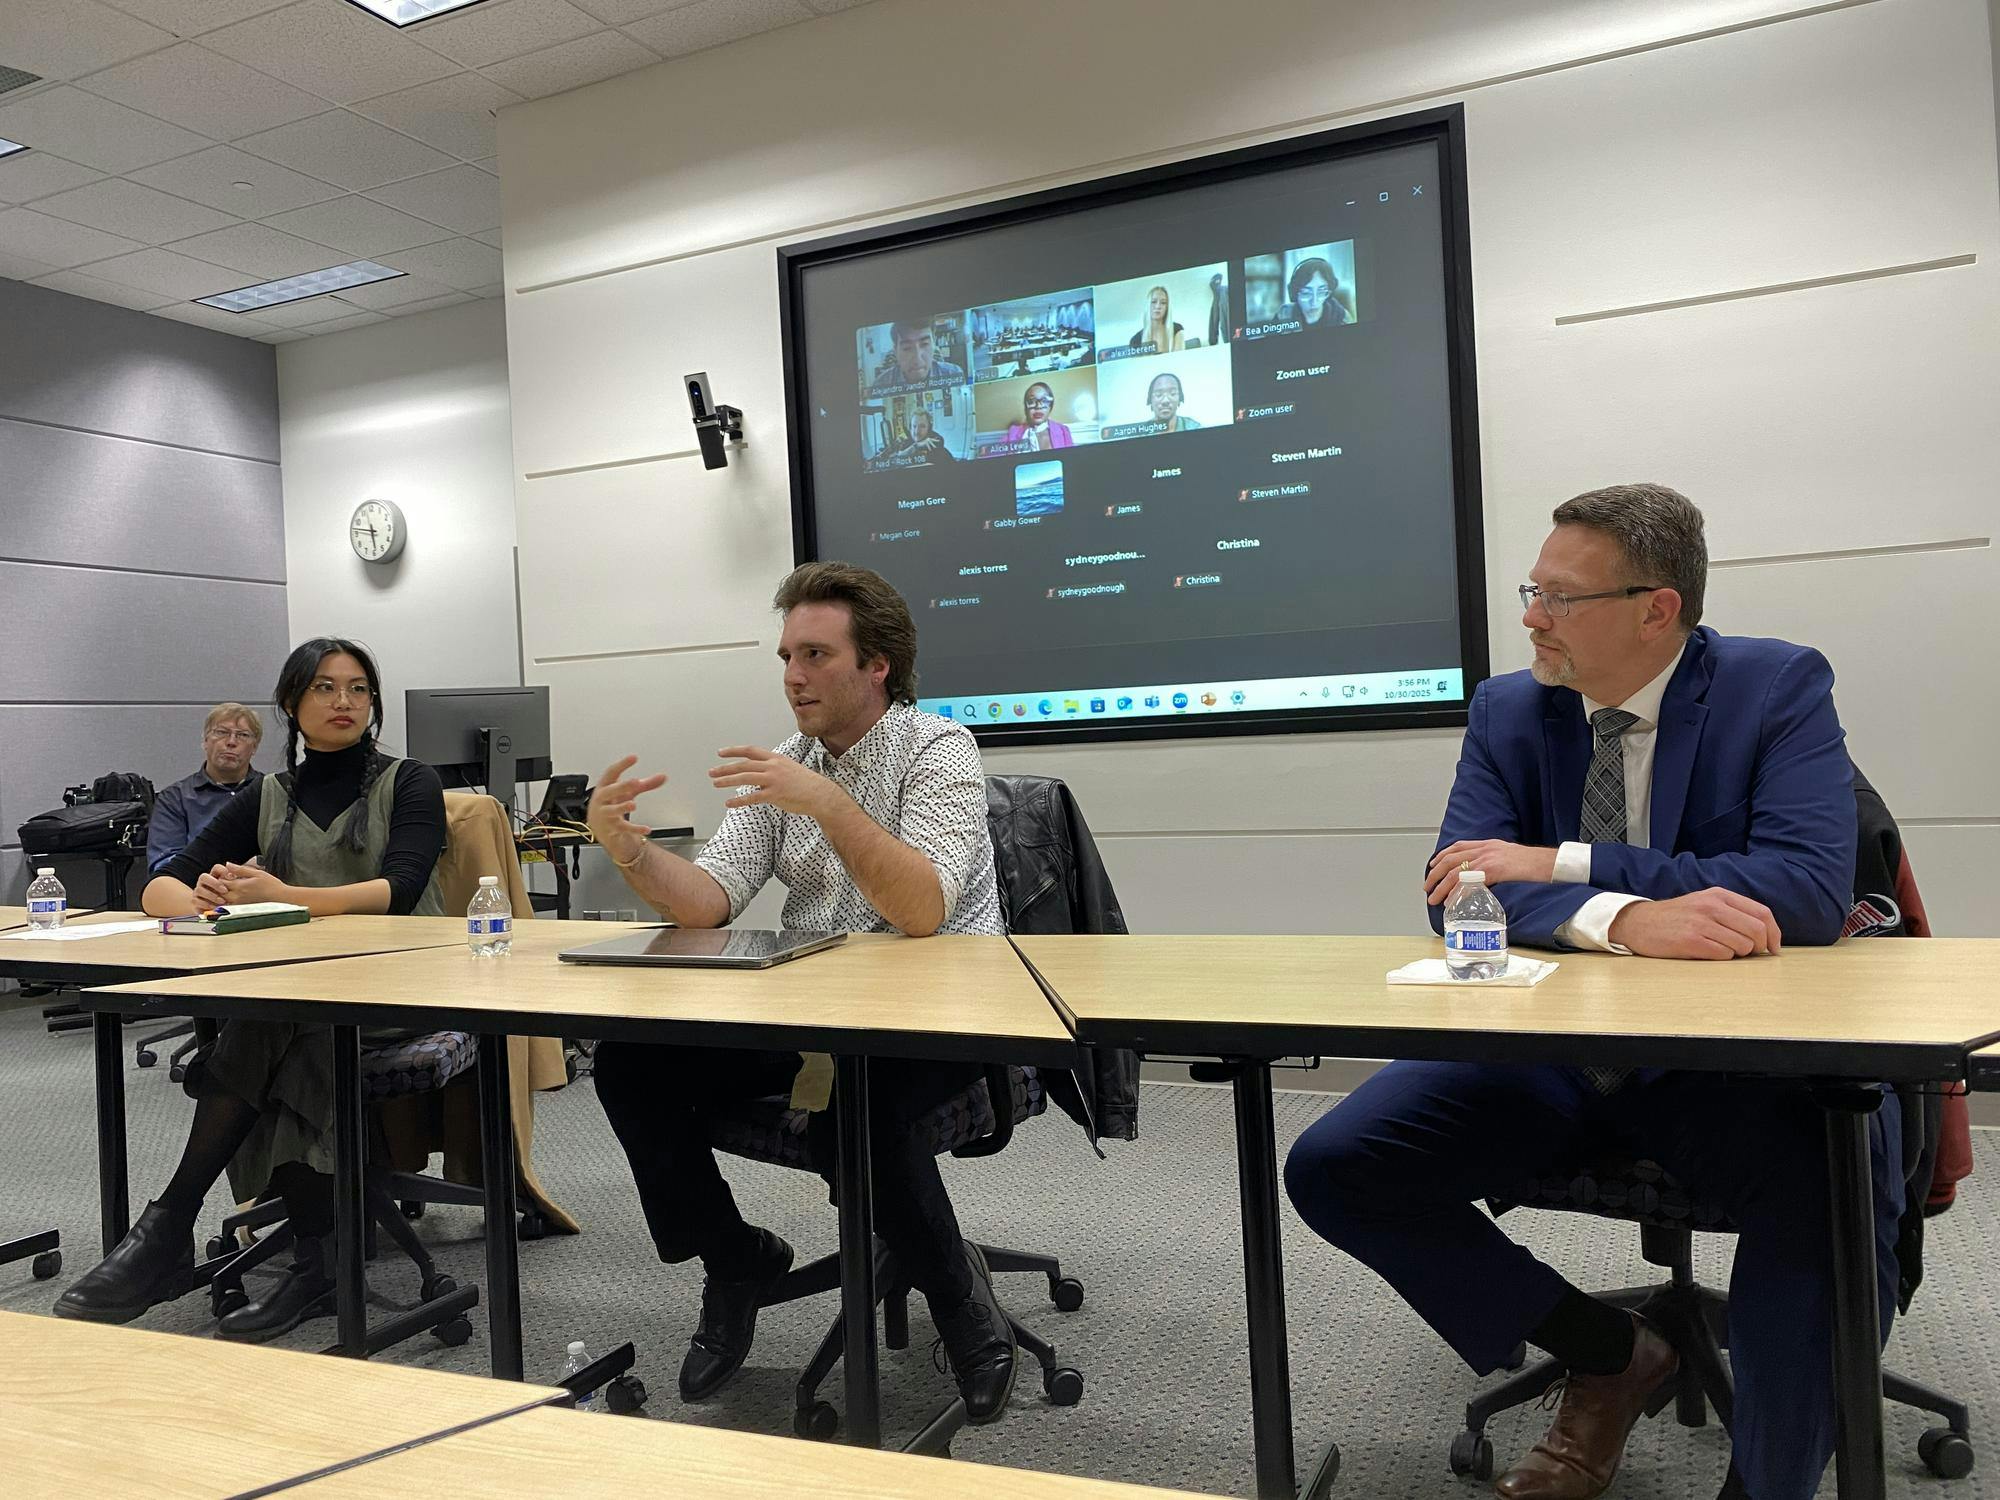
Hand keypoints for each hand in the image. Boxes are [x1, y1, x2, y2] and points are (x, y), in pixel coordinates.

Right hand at [193, 866, 232, 909]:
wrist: (216, 908)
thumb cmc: (229, 896)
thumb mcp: (234, 887)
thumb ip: (235, 879)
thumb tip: (232, 875)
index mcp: (215, 876)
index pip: (216, 868)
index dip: (222, 870)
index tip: (231, 877)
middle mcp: (204, 882)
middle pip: (204, 877)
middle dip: (214, 883)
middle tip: (225, 891)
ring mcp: (198, 891)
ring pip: (199, 890)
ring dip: (211, 896)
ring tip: (222, 901)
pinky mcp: (195, 901)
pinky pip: (196, 901)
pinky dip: (206, 904)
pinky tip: (215, 907)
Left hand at [217, 862, 289, 905]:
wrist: (280, 898)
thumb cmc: (271, 885)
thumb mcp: (256, 873)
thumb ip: (240, 869)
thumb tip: (228, 864)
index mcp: (240, 886)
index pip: (221, 881)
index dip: (220, 877)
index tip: (225, 874)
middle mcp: (237, 897)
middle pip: (219, 892)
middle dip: (218, 887)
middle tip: (222, 882)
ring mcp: (239, 904)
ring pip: (222, 900)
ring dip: (220, 895)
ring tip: (225, 890)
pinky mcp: (242, 909)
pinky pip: (228, 907)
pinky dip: (225, 903)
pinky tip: (230, 899)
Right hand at [587, 755, 665, 862]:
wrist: (599, 825)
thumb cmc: (612, 802)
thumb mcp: (628, 791)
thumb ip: (645, 784)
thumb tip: (663, 777)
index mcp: (606, 786)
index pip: (612, 772)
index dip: (622, 765)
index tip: (634, 757)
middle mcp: (603, 799)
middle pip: (610, 791)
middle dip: (622, 786)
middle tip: (635, 781)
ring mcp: (606, 814)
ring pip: (612, 810)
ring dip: (622, 807)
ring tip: (632, 804)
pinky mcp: (612, 827)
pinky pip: (623, 828)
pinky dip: (635, 829)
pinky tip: (646, 828)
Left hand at [709, 746, 838, 817]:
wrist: (821, 794)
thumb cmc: (806, 784)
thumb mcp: (788, 769)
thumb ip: (772, 770)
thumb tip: (757, 776)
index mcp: (776, 759)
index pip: (750, 751)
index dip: (734, 751)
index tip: (721, 753)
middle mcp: (773, 767)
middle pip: (744, 765)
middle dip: (725, 768)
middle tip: (712, 771)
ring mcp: (774, 780)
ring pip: (745, 778)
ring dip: (727, 780)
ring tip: (715, 784)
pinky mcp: (775, 794)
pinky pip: (753, 797)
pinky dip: (739, 801)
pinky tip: (729, 803)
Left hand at [1425, 840, 1557, 904]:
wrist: (1549, 862)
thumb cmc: (1534, 863)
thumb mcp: (1509, 857)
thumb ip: (1494, 862)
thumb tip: (1484, 876)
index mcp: (1488, 844)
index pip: (1457, 847)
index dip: (1441, 856)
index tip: (1432, 866)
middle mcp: (1485, 849)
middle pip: (1450, 859)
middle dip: (1435, 874)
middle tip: (1427, 887)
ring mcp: (1488, 858)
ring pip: (1454, 872)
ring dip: (1440, 887)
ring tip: (1433, 898)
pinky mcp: (1493, 870)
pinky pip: (1468, 882)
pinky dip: (1456, 892)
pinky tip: (1451, 901)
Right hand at [1608, 888, 1782, 959]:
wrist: (1638, 923)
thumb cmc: (1675, 917)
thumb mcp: (1704, 903)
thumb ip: (1731, 912)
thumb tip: (1764, 934)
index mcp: (1719, 895)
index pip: (1761, 913)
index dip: (1774, 933)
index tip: (1773, 947)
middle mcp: (1711, 906)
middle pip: (1756, 931)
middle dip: (1759, 947)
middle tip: (1750, 954)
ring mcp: (1701, 923)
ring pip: (1742, 945)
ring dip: (1738, 954)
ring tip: (1721, 950)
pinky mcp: (1690, 941)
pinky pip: (1723, 955)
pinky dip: (1722, 958)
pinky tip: (1707, 953)